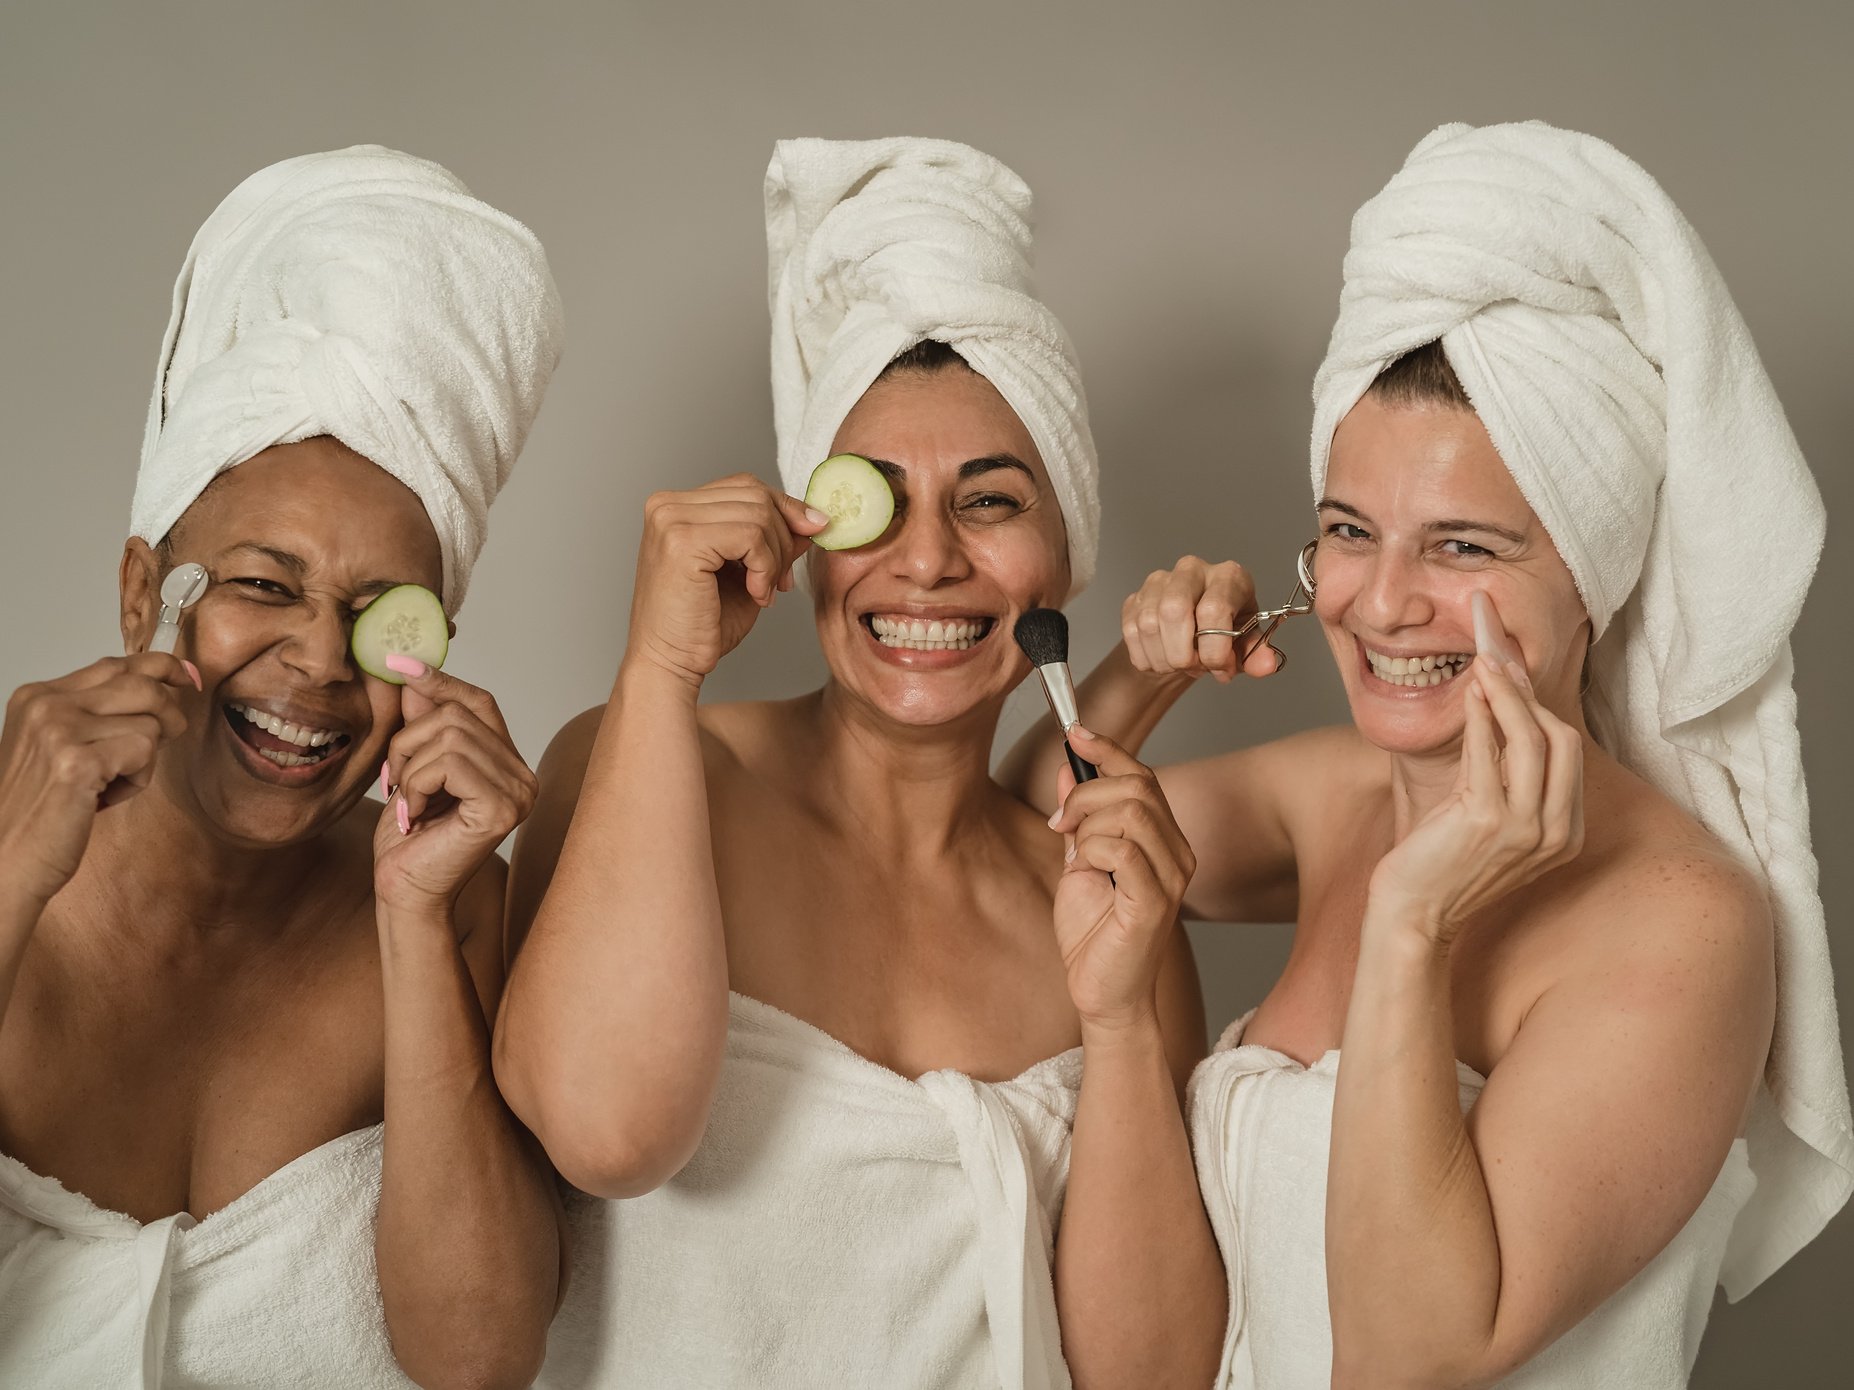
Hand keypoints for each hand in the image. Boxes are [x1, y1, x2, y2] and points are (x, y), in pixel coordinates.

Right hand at [0, 653, 197, 904]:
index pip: (115, 664)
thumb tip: (160, 693)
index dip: (160, 667)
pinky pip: (145, 752)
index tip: (188, 676)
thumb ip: (95, 717)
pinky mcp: (77, 762)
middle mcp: (46, 705)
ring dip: (145, 760)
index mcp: (38, 696)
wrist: (4, 861)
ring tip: (109, 785)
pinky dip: (137, 781)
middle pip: (142, 684)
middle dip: (170, 714)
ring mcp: (59, 730)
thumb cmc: (37, 812)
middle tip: (166, 741)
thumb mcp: (57, 748)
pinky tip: (104, 800)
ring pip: (151, 723)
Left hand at [373, 658, 537, 920]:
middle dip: (408, 741)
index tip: (400, 664)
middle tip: (396, 782)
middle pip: (456, 714)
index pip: (479, 701)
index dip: (440, 680)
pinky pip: (450, 763)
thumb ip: (420, 722)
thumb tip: (414, 673)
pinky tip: (416, 814)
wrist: (405, 892)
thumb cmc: (408, 839)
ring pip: (449, 736)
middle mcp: (522, 775)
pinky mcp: (502, 808)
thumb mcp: (409, 765)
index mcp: (506, 762)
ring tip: (408, 802)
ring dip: (410, 767)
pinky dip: (418, 784)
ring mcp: (518, 792)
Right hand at [624, 475, 828, 688]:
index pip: (746, 486)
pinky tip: (756, 593)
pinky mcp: (682, 541)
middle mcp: (667, 505)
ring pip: (758, 514)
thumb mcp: (749, 574)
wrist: (670, 664)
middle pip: (755, 494)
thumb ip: (773, 542)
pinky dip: (765, 566)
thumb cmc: (702, 627)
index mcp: (676, 507)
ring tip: (764, 591)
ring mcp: (671, 520)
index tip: (809, 536)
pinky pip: (750, 535)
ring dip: (775, 558)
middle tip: (782, 580)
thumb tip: (811, 519)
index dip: (784, 510)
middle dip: (783, 537)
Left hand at [1045, 727, 1196, 1031]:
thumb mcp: (1077, 862)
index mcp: (1162, 839)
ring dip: (1088, 826)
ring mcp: (1171, 876)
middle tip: (1060, 823)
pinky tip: (1084, 873)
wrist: (1101, 993)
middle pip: (1136, 786)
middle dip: (1085, 794)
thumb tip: (1067, 767)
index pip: (1143, 776)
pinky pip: (1122, 851)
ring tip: (1075, 856)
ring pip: (1130, 813)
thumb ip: (1078, 818)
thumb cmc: (1094, 934)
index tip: (1074, 733)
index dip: (1108, 749)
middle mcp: (1176, 852)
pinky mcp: (1156, 901)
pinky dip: (1092, 853)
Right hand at [1122, 555, 1282, 683]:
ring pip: (1148, 624)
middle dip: (1183, 653)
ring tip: (1182, 664)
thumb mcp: (1247, 643)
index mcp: (1228, 576)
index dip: (1215, 649)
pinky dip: (1147, 658)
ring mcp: (1159, 582)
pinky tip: (1163, 660)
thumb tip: (1265, 665)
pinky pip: (1131, 632)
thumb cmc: (1224, 632)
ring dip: (1165, 658)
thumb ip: (1257, 654)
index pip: (1213, 609)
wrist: (1193, 633)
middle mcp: (1192, 570)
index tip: (1221, 668)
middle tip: (1196, 668)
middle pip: (1174, 610)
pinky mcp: (1135, 598)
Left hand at [1369, 593, 1584, 947]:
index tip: (1513, 668)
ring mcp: (1527, 830)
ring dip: (1505, 694)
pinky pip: (1490, 753)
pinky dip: (1480, 717)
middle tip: (1497, 655)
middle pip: (1561, 739)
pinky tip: (1468, 694)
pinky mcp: (1489, 823)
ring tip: (1482, 663)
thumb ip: (1503, 771)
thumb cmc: (1442, 862)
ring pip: (1532, 739)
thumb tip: (1503, 702)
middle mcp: (1556, 833)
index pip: (1567, 751)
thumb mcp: (1486, 813)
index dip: (1539, 704)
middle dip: (1528, 691)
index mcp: (1565, 832)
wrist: (1413, 915)